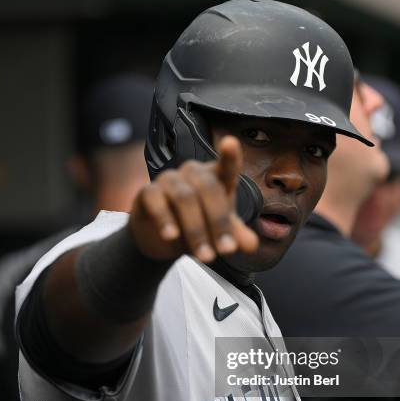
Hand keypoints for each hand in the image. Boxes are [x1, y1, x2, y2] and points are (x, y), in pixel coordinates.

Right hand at [129, 136, 258, 261]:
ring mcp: (169, 180)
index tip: (230, 143)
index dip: (229, 155)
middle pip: (208, 188)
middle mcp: (192, 174)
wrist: (160, 238)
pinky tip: (171, 236)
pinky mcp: (147, 192)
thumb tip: (252, 245)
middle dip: (219, 222)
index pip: (225, 165)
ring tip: (205, 257)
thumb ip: (235, 236)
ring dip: (196, 230)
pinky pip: (155, 200)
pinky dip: (164, 219)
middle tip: (225, 252)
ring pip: (184, 197)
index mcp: (215, 178)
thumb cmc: (197, 225)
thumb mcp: (219, 234)